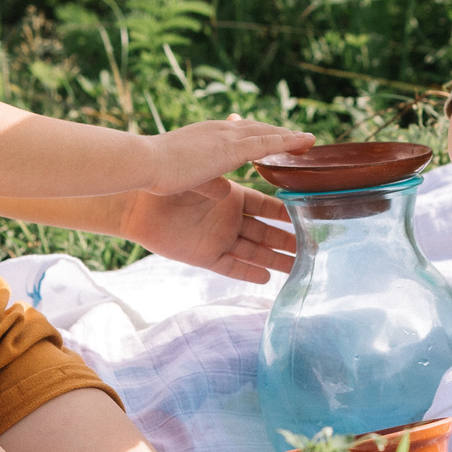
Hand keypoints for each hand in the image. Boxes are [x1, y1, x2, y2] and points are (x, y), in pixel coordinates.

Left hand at [121, 179, 297, 283]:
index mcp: (231, 196)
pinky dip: (248, 273)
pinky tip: (267, 279)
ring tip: (298, 268)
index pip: (266, 206)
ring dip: (275, 259)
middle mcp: (228, 219)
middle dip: (288, 240)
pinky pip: (231, 267)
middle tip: (315, 248)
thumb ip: (223, 177)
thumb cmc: (169, 181)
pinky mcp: (204, 255)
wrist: (137, 202)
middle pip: (265, 232)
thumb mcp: (202, 174)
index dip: (286, 212)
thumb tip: (242, 172)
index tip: (309, 215)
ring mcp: (217, 238)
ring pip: (254, 251)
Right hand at [144, 115, 314, 194]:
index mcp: (206, 136)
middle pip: (256, 128)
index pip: (237, 132)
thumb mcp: (187, 177)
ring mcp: (227, 138)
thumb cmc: (156, 172)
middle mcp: (220, 131)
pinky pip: (268, 142)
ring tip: (309, 140)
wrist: (145, 163)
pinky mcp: (232, 148)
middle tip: (298, 137)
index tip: (270, 135)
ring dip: (288, 136)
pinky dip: (288, 140)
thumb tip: (226, 193)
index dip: (256, 133)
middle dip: (277, 132)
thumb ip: (210, 183)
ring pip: (266, 133)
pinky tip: (305, 142)